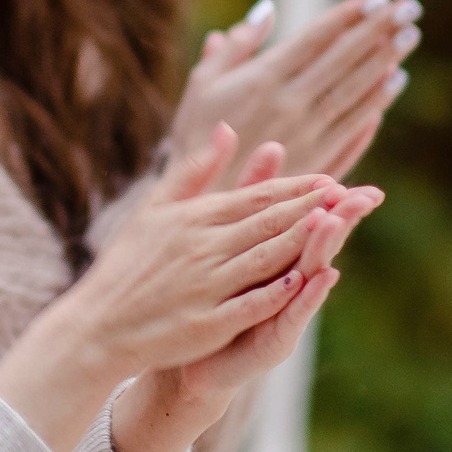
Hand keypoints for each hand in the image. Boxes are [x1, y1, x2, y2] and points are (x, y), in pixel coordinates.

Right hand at [0, 125, 343, 451]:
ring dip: (301, 241)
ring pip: (264, 258)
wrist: (98, 324)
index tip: (333, 179)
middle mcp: (202, 247)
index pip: (255, 198)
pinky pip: (246, 304)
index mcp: (194, 219)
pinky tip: (303, 282)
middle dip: (313, 207)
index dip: (297, 188)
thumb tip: (227, 128)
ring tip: (337, 226)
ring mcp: (204, 285)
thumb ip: (194, 171)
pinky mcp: (204, 322)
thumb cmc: (127, 266)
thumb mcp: (154, 209)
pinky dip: (274, 292)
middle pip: (267, 223)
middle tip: (352, 194)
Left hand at [108, 180, 382, 451]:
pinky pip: (293, 313)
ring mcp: (285, 312)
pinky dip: (307, 295)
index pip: (311, 220)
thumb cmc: (217, 297)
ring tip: (337, 221)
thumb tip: (274, 144)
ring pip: (310, 274)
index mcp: (281, 256)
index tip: (352, 177)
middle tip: (362, 195)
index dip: (332, 200)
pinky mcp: (274, 339)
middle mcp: (291, 283)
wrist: (189, 360)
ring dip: (325, 247)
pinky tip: (322, 276)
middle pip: (320, 244)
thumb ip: (253, 195)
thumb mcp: (232, 239)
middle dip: (342, 219)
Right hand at [171, 0, 419, 181]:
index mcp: (263, 80)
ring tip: (409, 36)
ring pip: (356, 91)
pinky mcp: (318, 162)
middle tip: (410, 6)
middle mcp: (291, 104)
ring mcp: (309, 134)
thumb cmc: (197, 134)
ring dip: (386, 61)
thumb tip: (267, 9)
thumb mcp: (203, 83)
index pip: (318, 37)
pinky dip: (376, 102)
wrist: (202, 198)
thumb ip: (237, 46)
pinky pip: (354, 126)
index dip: (349, 15)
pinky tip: (394, 81)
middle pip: (344, 60)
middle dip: (380, 30)